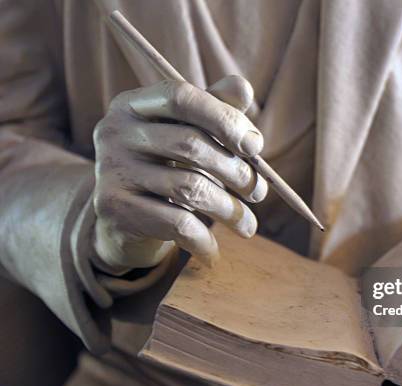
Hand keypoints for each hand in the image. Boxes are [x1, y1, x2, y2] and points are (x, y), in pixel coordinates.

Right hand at [92, 75, 266, 270]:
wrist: (122, 222)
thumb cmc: (167, 169)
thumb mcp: (189, 135)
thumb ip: (216, 109)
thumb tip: (243, 88)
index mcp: (133, 104)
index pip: (182, 97)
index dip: (225, 118)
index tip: (256, 147)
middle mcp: (114, 131)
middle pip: (191, 145)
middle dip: (236, 171)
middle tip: (259, 193)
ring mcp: (111, 170)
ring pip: (189, 188)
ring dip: (229, 210)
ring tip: (248, 226)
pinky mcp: (114, 208)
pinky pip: (176, 224)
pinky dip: (204, 240)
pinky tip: (214, 251)